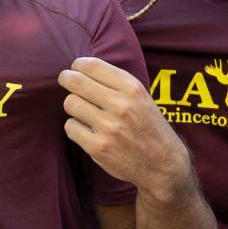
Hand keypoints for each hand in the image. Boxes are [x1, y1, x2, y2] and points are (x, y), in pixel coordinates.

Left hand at [59, 57, 189, 192]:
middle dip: (66, 78)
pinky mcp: (98, 147)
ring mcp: (109, 128)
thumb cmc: (148, 126)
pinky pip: (70, 127)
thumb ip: (116, 83)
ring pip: (70, 103)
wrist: (162, 164)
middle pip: (76, 82)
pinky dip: (75, 127)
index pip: (93, 66)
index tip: (76, 67)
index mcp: (133, 89)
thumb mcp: (142, 97)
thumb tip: (82, 68)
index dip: (78, 64)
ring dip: (73, 105)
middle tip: (65, 79)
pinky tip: (86, 130)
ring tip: (83, 110)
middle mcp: (121, 106)